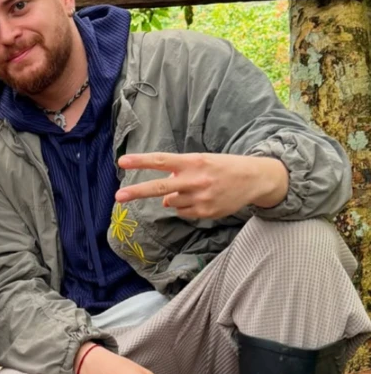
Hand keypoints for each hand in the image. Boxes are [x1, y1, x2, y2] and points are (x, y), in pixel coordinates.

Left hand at [116, 152, 288, 219]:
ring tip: (196, 189)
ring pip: (171, 202)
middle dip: (137, 192)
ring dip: (175, 197)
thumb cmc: (223, 167)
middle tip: (118, 196)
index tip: (122, 161)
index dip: (141, 161)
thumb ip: (180, 172)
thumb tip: (164, 196)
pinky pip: (183, 212)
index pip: (162, 161)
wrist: (255, 179)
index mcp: (194, 162)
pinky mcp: (206, 212)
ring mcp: (201, 198)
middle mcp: (196, 180)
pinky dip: (187, 206)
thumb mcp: (203, 161)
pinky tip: (203, 198)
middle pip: (160, 188)